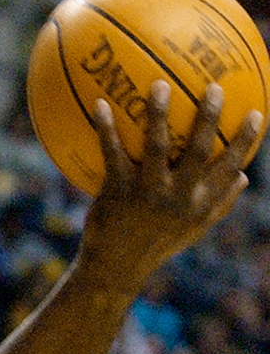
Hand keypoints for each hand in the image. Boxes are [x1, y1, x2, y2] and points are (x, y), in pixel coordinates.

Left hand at [80, 80, 262, 287]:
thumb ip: (219, 204)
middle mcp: (178, 198)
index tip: (257, 113)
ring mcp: (147, 194)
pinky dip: (106, 128)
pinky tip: (99, 105)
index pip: (230, 168)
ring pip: (157, 147)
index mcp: (199, 204)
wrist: (115, 268)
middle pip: (200, 151)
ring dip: (158, 114)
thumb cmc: (155, 244)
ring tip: (159, 85)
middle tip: (214, 87)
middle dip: (209, 118)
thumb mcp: (192, 230)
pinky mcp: (117, 192)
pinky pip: (112, 153)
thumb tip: (244, 176)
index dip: (245, 141)